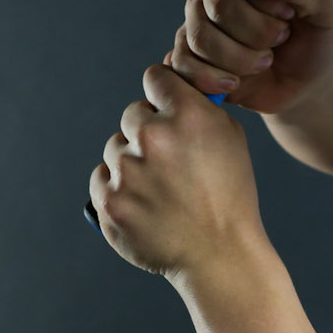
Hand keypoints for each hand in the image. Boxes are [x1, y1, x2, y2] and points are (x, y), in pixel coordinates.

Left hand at [89, 62, 265, 278]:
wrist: (218, 255)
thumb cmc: (229, 195)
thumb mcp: (230, 139)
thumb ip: (199, 107)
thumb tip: (170, 88)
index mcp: (188, 115)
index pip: (155, 78)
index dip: (162, 93)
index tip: (165, 108)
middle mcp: (154, 137)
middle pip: (132, 114)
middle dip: (148, 131)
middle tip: (169, 161)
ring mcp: (127, 171)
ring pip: (115, 148)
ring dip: (132, 161)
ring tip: (160, 188)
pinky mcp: (108, 201)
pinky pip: (101, 178)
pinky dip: (118, 187)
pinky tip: (144, 202)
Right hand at [169, 0, 332, 114]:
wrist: (306, 82)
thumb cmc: (316, 35)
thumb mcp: (325, 4)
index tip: (288, 12)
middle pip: (217, 3)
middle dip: (259, 32)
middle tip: (282, 38)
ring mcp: (197, 16)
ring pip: (200, 36)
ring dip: (242, 59)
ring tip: (266, 60)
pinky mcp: (186, 51)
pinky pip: (184, 64)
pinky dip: (216, 79)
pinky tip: (238, 81)